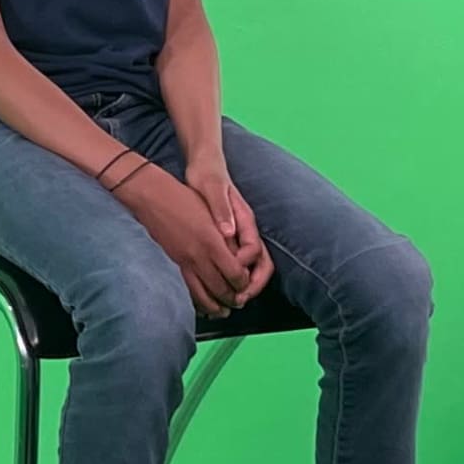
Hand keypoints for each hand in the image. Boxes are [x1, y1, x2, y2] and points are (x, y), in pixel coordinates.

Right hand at [117, 163, 256, 316]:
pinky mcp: (174, 263)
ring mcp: (184, 262)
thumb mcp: (212, 212)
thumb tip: (240, 256)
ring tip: (223, 311)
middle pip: (221, 289)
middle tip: (239, 301)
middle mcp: (198, 256)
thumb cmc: (184, 198)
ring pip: (203, 294)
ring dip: (215, 306)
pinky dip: (197, 300)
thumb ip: (227, 235)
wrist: (152, 197)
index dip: (244, 283)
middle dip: (233, 299)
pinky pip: (188, 289)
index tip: (247, 283)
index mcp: (212, 242)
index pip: (235, 274)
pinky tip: (202, 304)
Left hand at [181, 149, 268, 299]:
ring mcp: (237, 233)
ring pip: (249, 265)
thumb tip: (228, 232)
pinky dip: (230, 275)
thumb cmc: (207, 174)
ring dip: (242, 284)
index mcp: (244, 219)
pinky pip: (234, 260)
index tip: (231, 275)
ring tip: (228, 299)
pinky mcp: (226, 236)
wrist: (203, 164)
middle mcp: (245, 229)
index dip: (244, 266)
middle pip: (260, 263)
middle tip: (236, 299)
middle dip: (252, 284)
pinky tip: (215, 284)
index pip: (254, 251)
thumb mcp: (211, 189)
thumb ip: (220, 209)